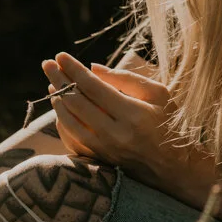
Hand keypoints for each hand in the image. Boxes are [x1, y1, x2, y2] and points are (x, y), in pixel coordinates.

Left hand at [41, 52, 202, 191]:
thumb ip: (125, 79)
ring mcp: (105, 150)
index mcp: (133, 114)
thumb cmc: (168, 123)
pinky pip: (71, 139)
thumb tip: (92, 68)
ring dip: (57, 101)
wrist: (174, 166)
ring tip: (52, 84)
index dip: (74, 69)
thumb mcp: (158, 94)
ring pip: (69, 122)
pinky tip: (60, 108)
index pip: (93, 87)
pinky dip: (62, 121)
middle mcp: (116, 134)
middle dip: (59, 80)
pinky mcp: (99, 160)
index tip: (60, 56)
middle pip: (76, 102)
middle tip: (47, 64)